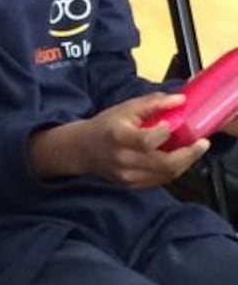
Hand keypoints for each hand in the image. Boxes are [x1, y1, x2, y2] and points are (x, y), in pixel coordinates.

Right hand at [53, 93, 208, 186]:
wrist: (81, 149)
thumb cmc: (105, 125)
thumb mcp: (124, 109)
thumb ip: (152, 103)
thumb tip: (180, 100)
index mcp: (119, 138)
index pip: (148, 140)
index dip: (165, 132)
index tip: (174, 123)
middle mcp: (124, 160)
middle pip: (165, 164)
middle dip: (189, 154)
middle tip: (202, 143)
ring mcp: (128, 175)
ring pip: (167, 174)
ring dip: (185, 162)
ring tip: (191, 150)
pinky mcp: (132, 184)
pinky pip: (160, 180)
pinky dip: (173, 170)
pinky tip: (176, 159)